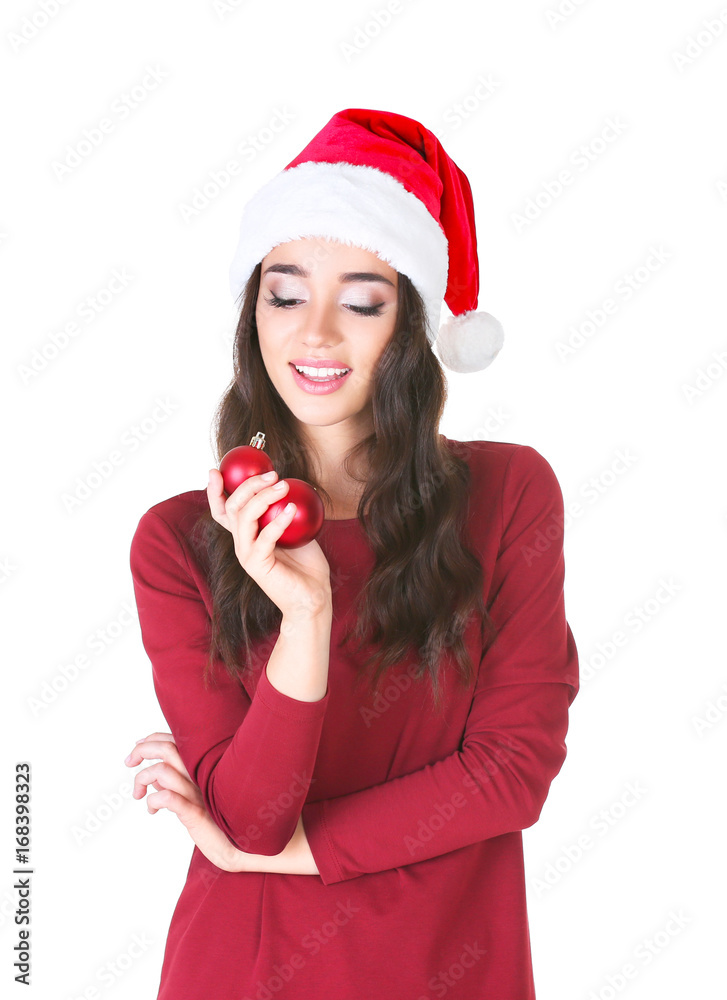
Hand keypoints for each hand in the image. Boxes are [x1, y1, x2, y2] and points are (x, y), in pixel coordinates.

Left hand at [124, 732, 245, 871]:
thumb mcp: (194, 796)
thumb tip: (153, 777)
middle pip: (167, 748)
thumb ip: (175, 783)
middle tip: (129, 762)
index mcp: (204, 766)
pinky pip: (169, 799)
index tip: (137, 747)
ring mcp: (199, 793)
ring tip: (139, 794)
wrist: (244, 846)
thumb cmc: (219, 820)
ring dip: (143, 779)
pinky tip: (152, 810)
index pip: (175, 740)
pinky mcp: (196, 813)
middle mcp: (202, 775)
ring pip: (163, 771)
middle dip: (143, 750)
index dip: (153, 739)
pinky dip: (154, 800)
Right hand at [207, 467, 331, 621]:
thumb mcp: (296, 530)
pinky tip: (291, 509)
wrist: (313, 596)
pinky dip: (277, 521)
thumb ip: (285, 510)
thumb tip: (287, 483)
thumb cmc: (307, 564)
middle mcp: (241, 543)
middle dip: (247, 485)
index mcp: (246, 535)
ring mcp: (247, 554)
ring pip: (244, 517)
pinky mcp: (257, 565)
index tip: (216, 470)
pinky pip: (264, 537)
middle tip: (272, 474)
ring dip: (263, 497)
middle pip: (232, 507)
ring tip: (284, 486)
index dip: (214, 491)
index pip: (222, 511)